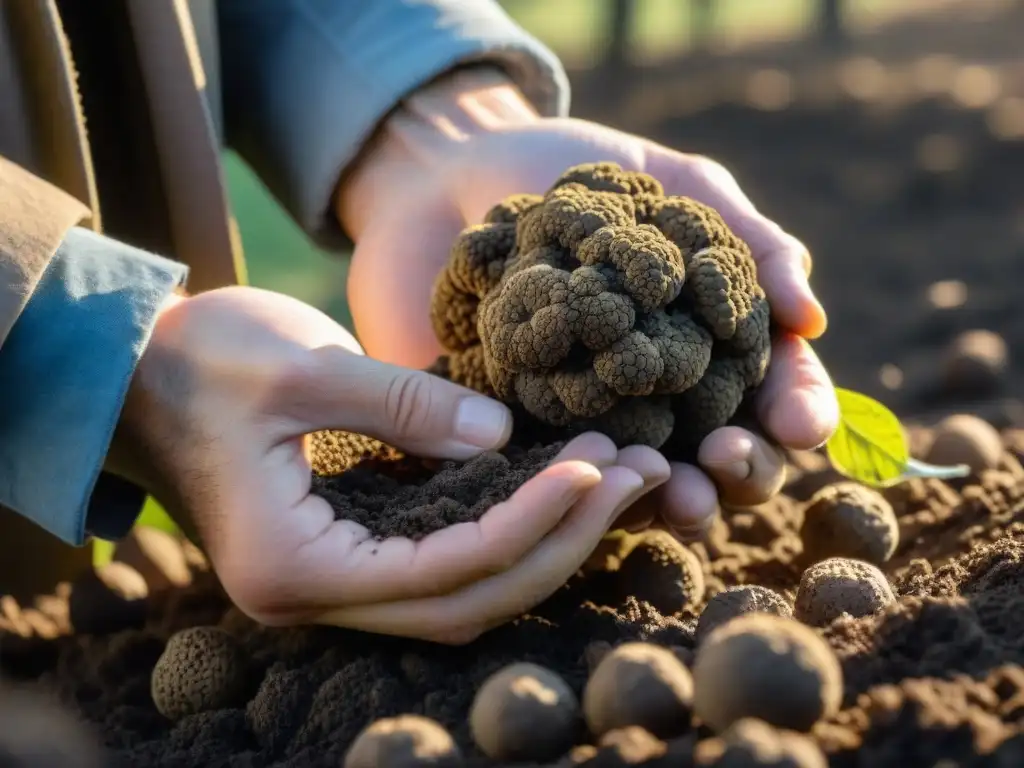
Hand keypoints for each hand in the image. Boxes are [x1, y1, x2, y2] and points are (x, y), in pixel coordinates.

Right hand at [106, 287, 667, 642]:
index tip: (596, 467)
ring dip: (546, 540)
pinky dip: (508, 527)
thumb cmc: (196, 360)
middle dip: (561, 541)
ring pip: (465, 590)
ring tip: (621, 478)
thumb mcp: (299, 368)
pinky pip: (446, 559)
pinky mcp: (351, 548)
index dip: (531, 522)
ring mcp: (334, 580)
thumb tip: (503, 432)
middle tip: (637, 475)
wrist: (130, 370)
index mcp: (295, 565)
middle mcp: (318, 596)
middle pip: (470, 600)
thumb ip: (405, 404)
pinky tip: (559, 484)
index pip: (445, 568)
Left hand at [339, 68, 838, 534]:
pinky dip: (589, 492)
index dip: (798, 409)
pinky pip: (564, 483)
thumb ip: (747, 240)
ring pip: (655, 486)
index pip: (776, 390)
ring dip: (680, 502)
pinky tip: (599, 484)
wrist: (448, 179)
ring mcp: (594, 424)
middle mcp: (661, 394)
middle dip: (746, 469)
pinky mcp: (524, 440)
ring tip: (683, 495)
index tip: (800, 420)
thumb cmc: (570, 175)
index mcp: (711, 338)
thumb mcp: (673, 183)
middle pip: (728, 455)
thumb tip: (812, 318)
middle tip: (729, 453)